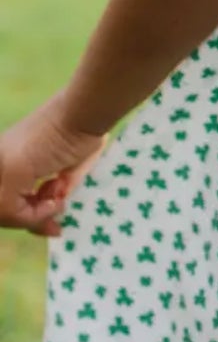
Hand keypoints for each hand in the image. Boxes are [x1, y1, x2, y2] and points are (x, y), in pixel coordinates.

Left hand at [0, 94, 110, 238]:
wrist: (84, 112)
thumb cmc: (81, 132)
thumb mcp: (65, 168)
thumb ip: (52, 192)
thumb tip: (50, 221)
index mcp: (8, 156)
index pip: (7, 197)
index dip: (27, 215)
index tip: (52, 226)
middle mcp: (0, 159)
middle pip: (3, 208)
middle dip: (31, 222)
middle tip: (55, 229)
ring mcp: (2, 165)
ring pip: (5, 212)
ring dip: (36, 216)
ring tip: (60, 201)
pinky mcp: (11, 171)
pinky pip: (14, 210)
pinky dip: (38, 212)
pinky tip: (58, 196)